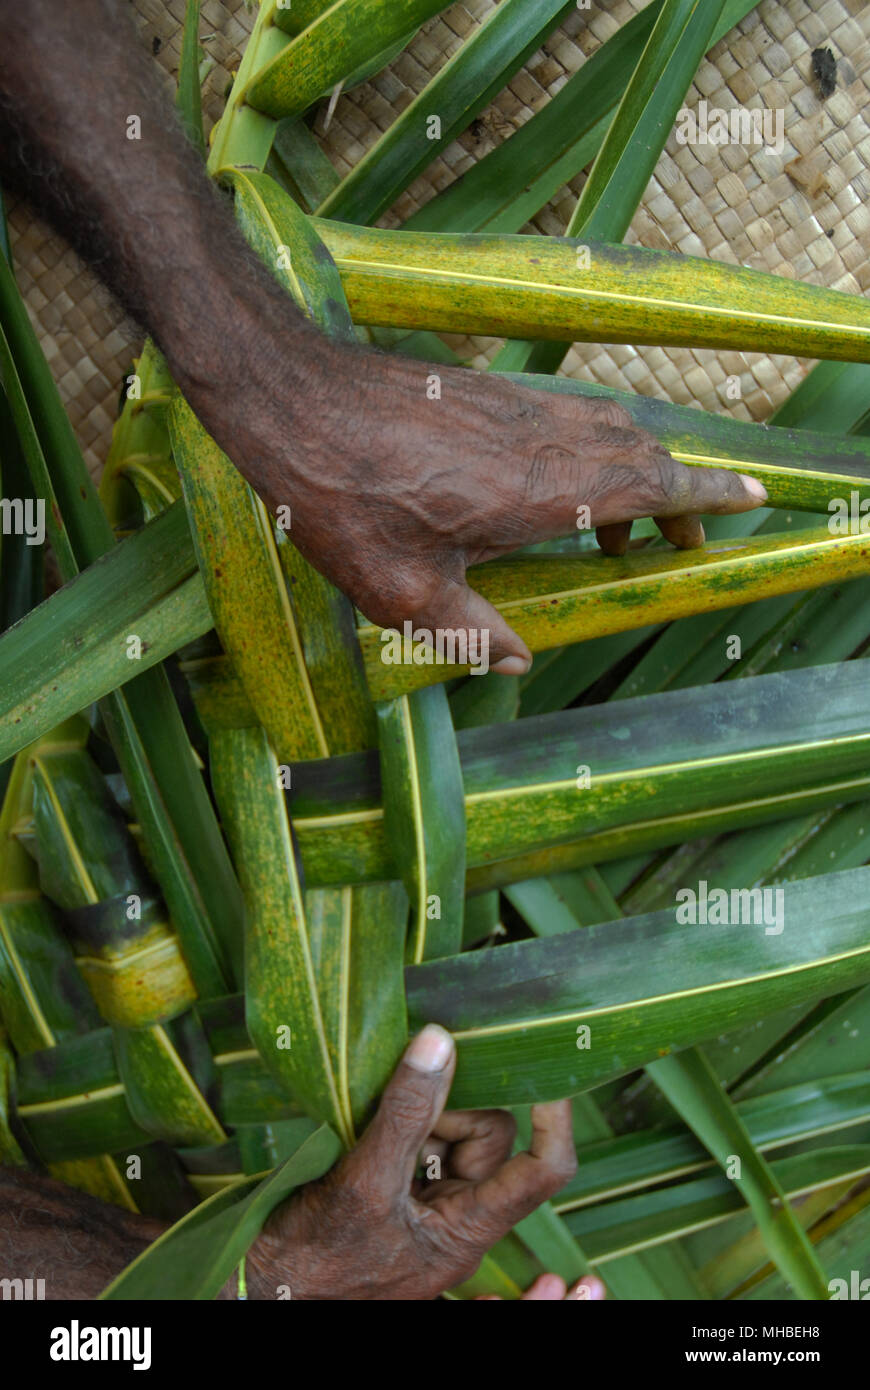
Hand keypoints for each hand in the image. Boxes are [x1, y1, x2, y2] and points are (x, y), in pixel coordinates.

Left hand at [197, 336, 767, 673]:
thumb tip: (515, 662)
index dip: (703, 497)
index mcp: (538, 491)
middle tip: (678, 544)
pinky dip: (589, 449)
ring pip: (606, 430)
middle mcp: (541, 439)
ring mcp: (515, 408)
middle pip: (640, 455)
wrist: (293, 400)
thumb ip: (467, 632)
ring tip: (618, 528)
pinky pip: (566, 416)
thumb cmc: (342, 500)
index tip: (749, 501)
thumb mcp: (401, 593)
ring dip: (633, 471)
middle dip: (676, 495)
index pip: (649, 486)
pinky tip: (557, 483)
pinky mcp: (486, 393)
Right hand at [244, 1024, 583, 1299]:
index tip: (546, 1071)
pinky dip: (399, 1121)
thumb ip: (404, 1113)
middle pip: (490, 1136)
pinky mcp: (400, 1191)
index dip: (555, 1120)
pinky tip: (363, 1127)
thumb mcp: (364, 1182)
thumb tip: (441, 1041)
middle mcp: (458, 1216)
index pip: (542, 1171)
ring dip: (419, 1113)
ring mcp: (428, 1203)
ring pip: (453, 1131)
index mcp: (469, 1230)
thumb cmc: (316, 1255)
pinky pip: (419, 1138)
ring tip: (371, 1124)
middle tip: (399, 1111)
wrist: (262, 1285)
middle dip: (450, 1110)